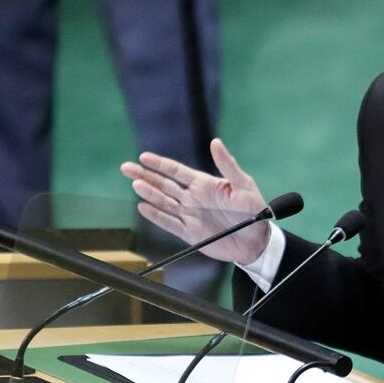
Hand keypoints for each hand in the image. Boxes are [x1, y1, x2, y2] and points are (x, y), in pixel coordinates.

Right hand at [120, 138, 269, 264]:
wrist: (257, 240)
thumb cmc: (254, 209)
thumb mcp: (243, 184)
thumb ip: (228, 165)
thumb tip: (215, 142)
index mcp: (204, 184)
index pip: (176, 171)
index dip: (160, 164)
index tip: (143, 156)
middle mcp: (193, 198)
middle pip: (164, 185)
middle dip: (145, 175)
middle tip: (126, 167)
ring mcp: (189, 215)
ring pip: (164, 202)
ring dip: (149, 193)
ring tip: (136, 184)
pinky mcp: (189, 233)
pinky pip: (169, 223)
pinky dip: (156, 215)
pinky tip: (143, 207)